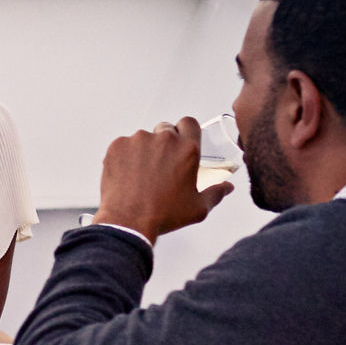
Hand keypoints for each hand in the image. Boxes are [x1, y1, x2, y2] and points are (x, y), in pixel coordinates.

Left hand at [91, 115, 231, 243]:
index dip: (186, 132)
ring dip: (144, 151)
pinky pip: (124, 145)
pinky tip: (127, 176)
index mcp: (187, 149)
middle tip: (161, 166)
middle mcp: (164, 139)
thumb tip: (227, 187)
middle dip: (165, 143)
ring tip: (142, 176)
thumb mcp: (198, 208)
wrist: (128, 221)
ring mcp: (139, 139)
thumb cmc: (164, 215)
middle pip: (166, 129)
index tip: (182, 143)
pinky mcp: (118, 145)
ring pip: (144, 138)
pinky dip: (125, 157)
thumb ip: (216, 193)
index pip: (190, 123)